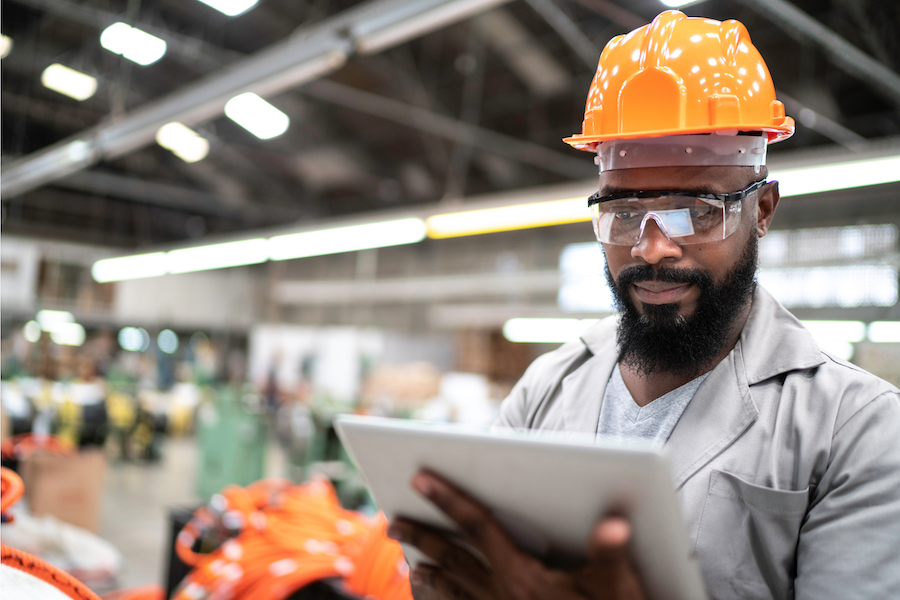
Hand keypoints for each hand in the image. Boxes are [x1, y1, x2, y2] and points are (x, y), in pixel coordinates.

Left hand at [387, 470, 646, 599]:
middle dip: (422, 535)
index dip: (450, 500)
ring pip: (454, 591)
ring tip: (412, 561)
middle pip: (453, 558)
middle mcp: (501, 597)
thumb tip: (616, 524)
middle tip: (391, 520)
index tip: (421, 479)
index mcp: (522, 578)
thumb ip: (611, 553)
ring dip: (430, 572)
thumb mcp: (617, 587)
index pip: (479, 527)